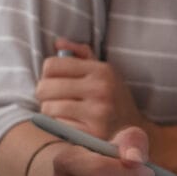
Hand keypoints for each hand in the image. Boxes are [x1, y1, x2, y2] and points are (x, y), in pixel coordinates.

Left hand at [35, 39, 155, 140]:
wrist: (132, 130)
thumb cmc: (112, 97)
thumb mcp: (103, 71)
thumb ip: (81, 54)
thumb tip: (58, 43)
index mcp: (102, 70)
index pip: (51, 65)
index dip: (47, 73)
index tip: (55, 80)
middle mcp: (101, 89)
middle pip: (44, 87)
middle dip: (45, 94)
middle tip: (55, 97)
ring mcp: (97, 112)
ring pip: (48, 107)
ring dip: (51, 111)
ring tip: (64, 110)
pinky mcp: (92, 133)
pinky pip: (58, 125)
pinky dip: (60, 125)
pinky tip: (72, 123)